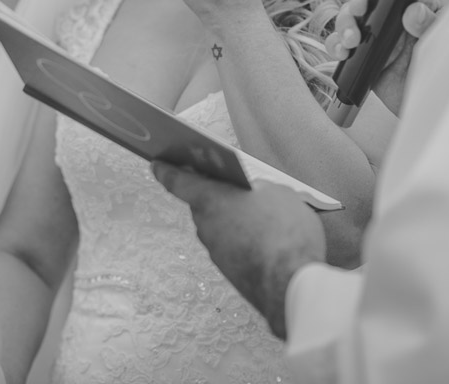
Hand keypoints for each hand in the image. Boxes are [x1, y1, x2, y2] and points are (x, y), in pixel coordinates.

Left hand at [152, 161, 325, 338]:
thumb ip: (258, 188)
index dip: (167, 170)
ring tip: (263, 217)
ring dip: (235, 222)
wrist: (291, 284)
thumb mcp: (277, 193)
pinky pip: (233, 248)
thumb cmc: (284, 233)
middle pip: (205, 204)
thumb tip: (254, 193)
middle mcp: (206, 226)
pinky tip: (267, 241)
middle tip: (233, 187)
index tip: (157, 165)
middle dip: (218, 197)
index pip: (179, 181)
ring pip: (221, 228)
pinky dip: (245, 242)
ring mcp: (216, 252)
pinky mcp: (230, 272)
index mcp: (210, 199)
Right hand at [324, 0, 442, 114]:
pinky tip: (342, 52)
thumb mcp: (443, 44)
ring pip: (347, 19)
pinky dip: (334, 45)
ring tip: (351, 40)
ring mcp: (373, 38)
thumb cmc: (445, 71)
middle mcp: (390, 19)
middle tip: (359, 10)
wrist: (432, 107)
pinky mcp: (360, 57)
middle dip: (356, 1)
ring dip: (343, 23)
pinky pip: (339, 45)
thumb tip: (413, 11)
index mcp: (413, 8)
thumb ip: (430, 25)